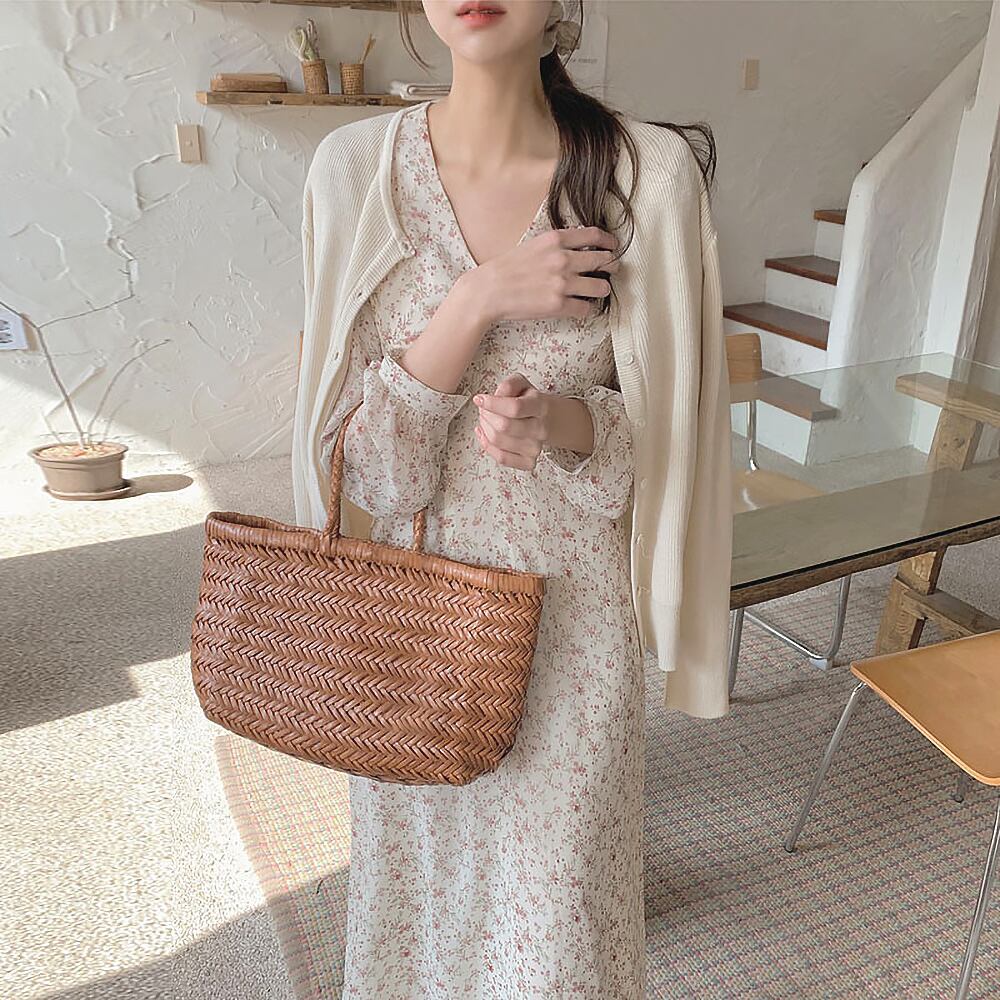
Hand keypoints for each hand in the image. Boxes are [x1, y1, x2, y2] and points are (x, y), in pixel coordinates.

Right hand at [467, 226, 621, 327]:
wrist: (488, 291)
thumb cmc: (507, 268)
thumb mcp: (533, 245)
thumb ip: (557, 244)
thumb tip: (580, 246)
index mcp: (555, 240)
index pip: (594, 236)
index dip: (609, 241)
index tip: (613, 246)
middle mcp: (563, 260)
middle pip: (603, 260)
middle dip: (611, 266)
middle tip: (612, 270)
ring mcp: (562, 283)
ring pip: (601, 287)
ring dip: (602, 289)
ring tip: (596, 291)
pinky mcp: (559, 305)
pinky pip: (586, 308)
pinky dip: (587, 309)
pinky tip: (581, 307)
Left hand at [473, 374, 549, 470]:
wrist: (551, 420)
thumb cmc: (531, 402)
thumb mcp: (522, 384)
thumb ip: (508, 385)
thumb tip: (495, 396)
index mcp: (540, 406)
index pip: (515, 408)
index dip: (492, 404)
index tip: (479, 399)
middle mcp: (540, 429)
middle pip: (503, 426)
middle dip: (486, 415)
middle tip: (483, 409)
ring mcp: (535, 447)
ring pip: (498, 441)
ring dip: (485, 428)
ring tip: (485, 419)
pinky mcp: (529, 462)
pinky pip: (502, 458)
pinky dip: (487, 446)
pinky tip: (484, 434)